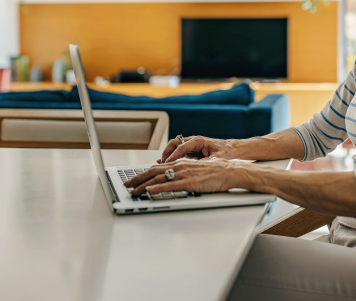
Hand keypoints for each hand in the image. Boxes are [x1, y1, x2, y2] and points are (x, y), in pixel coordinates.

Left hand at [123, 158, 250, 195]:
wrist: (229, 171)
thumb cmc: (215, 172)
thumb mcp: (195, 171)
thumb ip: (182, 174)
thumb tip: (172, 180)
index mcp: (180, 163)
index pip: (156, 168)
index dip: (142, 174)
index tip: (132, 180)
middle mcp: (179, 166)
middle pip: (153, 172)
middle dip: (137, 179)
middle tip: (126, 185)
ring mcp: (184, 174)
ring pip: (159, 178)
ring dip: (144, 185)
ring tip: (133, 191)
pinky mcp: (190, 183)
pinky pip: (171, 185)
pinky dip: (159, 188)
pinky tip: (150, 191)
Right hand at [157, 136, 235, 163]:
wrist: (238, 150)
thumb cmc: (230, 152)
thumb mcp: (216, 159)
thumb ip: (203, 162)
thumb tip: (193, 168)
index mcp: (199, 141)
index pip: (181, 146)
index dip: (173, 155)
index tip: (167, 163)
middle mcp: (195, 141)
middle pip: (175, 143)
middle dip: (166, 152)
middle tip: (161, 163)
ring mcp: (194, 146)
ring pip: (176, 148)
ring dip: (169, 155)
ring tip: (161, 164)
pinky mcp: (196, 152)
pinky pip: (181, 154)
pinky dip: (174, 158)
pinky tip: (169, 165)